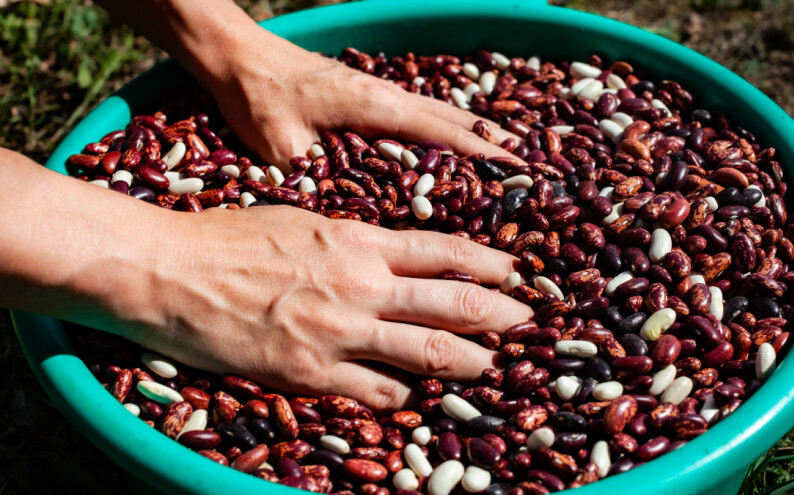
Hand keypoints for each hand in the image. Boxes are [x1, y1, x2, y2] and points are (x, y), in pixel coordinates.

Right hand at [135, 206, 532, 409]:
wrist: (169, 270)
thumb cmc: (230, 236)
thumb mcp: (303, 219)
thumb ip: (353, 239)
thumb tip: (390, 251)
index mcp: (359, 239)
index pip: (446, 250)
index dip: (491, 265)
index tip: (517, 274)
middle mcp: (361, 285)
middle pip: (453, 302)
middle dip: (501, 315)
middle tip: (528, 323)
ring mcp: (339, 332)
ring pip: (428, 352)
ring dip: (470, 363)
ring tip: (494, 367)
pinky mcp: (311, 374)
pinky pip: (377, 394)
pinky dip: (404, 398)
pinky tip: (415, 400)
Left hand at [203, 29, 520, 168]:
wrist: (237, 58)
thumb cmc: (258, 101)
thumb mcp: (281, 149)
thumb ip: (318, 180)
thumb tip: (344, 222)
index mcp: (374, 107)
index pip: (442, 132)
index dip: (482, 153)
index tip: (518, 170)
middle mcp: (386, 95)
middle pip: (454, 119)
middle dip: (494, 141)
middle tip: (531, 165)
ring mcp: (380, 90)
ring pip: (441, 112)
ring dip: (476, 132)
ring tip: (509, 152)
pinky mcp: (369, 92)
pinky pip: (422, 111)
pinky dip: (449, 126)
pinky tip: (456, 141)